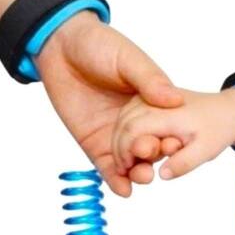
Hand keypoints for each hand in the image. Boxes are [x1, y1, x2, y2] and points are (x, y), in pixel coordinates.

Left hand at [35, 10, 182, 196]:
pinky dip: (116, 180)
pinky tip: (124, 190)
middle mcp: (136, 123)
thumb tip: (175, 99)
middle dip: (154, 157)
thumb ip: (150, 79)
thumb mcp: (129, 59)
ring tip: (142, 177)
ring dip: (138, 173)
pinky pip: (107, 167)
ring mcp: (115, 135)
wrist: (59, 46)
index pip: (166, 127)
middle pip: (150, 148)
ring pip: (131, 161)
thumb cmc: (98, 44)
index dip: (171, 137)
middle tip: (152, 159)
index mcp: (150, 102)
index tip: (175, 145)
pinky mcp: (94, 144)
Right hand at [112, 87, 234, 179]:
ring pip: (122, 119)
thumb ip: (184, 163)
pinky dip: (125, 133)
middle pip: (123, 125)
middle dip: (119, 150)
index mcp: (167, 112)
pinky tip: (131, 151)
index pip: (132, 131)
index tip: (126, 171)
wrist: (226, 111)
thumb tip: (162, 175)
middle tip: (124, 171)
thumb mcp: (206, 150)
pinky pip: (128, 116)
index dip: (125, 153)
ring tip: (127, 163)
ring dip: (119, 141)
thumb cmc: (217, 129)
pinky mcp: (147, 101)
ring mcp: (149, 98)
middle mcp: (154, 100)